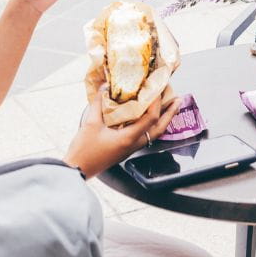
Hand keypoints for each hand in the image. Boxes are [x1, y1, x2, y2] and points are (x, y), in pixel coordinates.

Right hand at [64, 90, 180, 179]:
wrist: (76, 170)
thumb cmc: (83, 150)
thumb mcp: (90, 123)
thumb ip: (98, 103)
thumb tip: (106, 86)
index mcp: (128, 138)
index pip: (150, 118)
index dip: (157, 103)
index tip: (158, 88)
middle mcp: (134, 144)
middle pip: (159, 128)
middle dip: (170, 113)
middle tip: (178, 99)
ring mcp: (131, 148)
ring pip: (154, 133)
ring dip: (164, 119)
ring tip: (170, 107)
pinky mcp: (126, 149)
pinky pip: (146, 135)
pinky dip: (152, 124)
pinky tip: (149, 117)